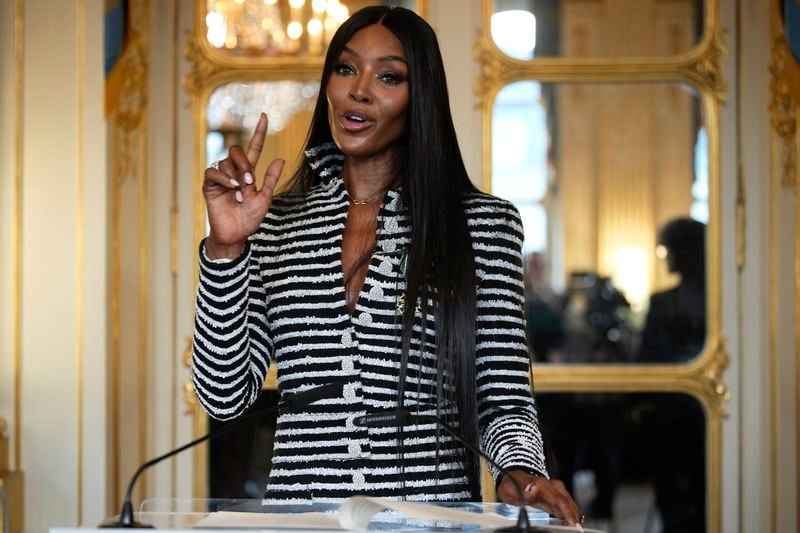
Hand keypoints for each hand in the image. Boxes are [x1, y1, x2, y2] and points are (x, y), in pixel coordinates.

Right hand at [203, 113, 284, 258]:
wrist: (236, 234)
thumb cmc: (249, 218)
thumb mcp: (265, 199)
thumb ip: (270, 179)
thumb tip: (280, 159)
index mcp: (248, 173)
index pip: (254, 148)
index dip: (259, 132)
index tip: (264, 115)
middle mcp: (234, 172)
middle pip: (236, 150)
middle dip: (244, 163)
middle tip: (249, 182)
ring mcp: (220, 178)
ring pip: (225, 162)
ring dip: (236, 177)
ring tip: (240, 194)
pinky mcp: (209, 186)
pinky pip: (212, 172)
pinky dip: (223, 178)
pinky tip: (231, 188)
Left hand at [497, 470, 583, 527]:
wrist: (512, 478)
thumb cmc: (511, 486)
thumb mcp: (510, 490)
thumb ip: (523, 492)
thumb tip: (532, 490)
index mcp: (541, 485)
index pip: (559, 501)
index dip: (568, 514)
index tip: (574, 525)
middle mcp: (551, 485)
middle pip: (568, 503)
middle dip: (574, 517)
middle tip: (578, 530)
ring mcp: (556, 488)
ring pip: (570, 503)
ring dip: (574, 516)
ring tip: (576, 528)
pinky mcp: (558, 493)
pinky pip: (568, 504)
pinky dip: (571, 513)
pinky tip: (572, 522)